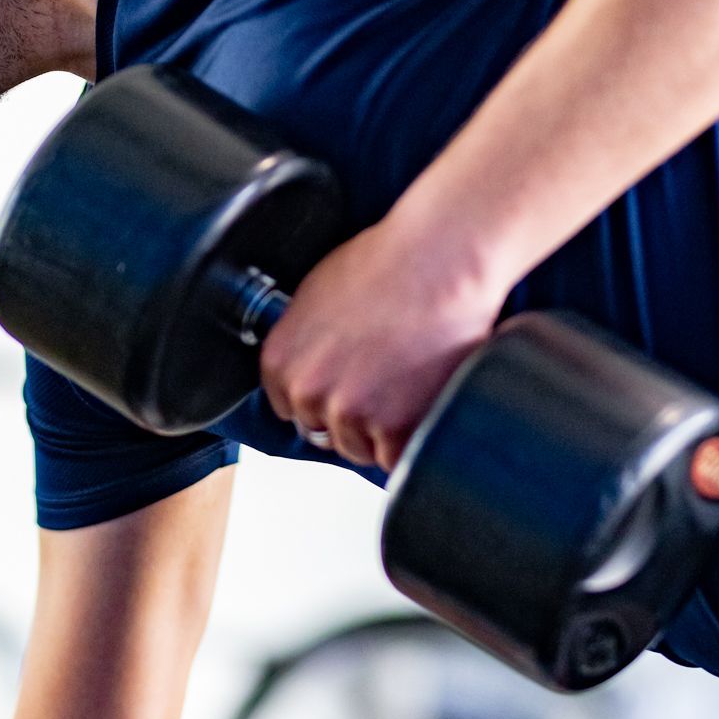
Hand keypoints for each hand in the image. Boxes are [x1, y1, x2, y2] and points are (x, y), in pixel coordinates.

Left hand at [259, 213, 507, 471]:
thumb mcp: (317, 295)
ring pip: (361, 448)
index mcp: (279, 362)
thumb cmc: (388, 262)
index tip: (350, 386)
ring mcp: (348, 413)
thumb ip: (304, 342)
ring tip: (411, 384)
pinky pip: (396, 460)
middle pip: (325, 431)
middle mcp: (306, 392)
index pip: (290, 407)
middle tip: (389, 381)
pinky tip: (425, 402)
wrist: (440, 258)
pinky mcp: (392, 429)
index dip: (326, 398)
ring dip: (385, 431)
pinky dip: (413, 441)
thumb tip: (308, 364)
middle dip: (354, 415)